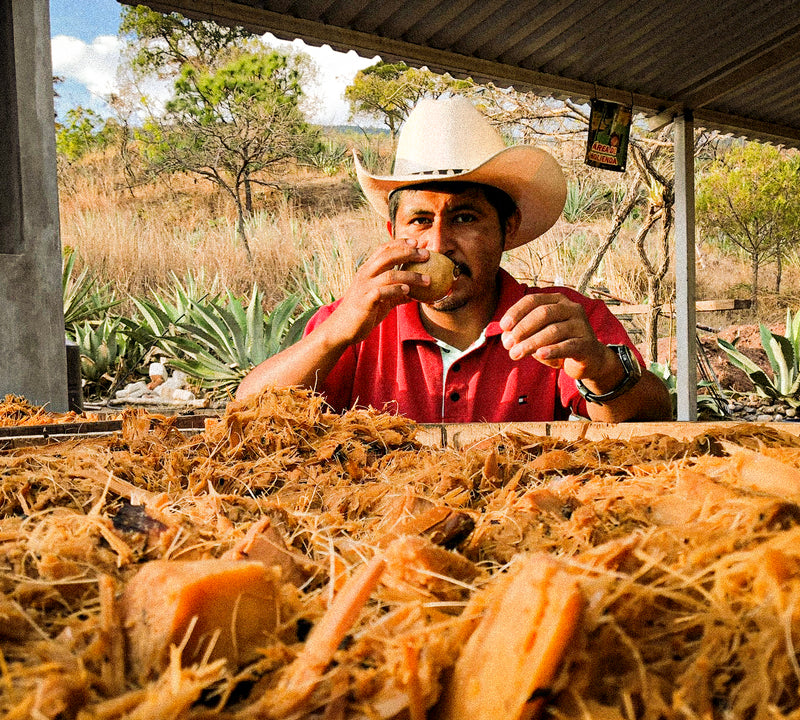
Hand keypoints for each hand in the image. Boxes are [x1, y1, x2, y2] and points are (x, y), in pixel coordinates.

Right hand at [326, 239, 432, 346]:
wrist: (343, 328)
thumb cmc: (364, 312)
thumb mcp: (382, 300)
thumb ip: (397, 293)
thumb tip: (418, 294)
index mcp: (368, 269)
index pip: (384, 249)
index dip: (401, 243)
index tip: (417, 242)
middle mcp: (365, 274)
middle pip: (388, 256)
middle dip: (409, 253)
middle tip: (427, 255)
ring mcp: (364, 287)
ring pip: (389, 275)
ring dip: (411, 276)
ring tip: (427, 280)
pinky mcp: (365, 301)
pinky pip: (382, 292)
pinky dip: (396, 290)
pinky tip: (408, 291)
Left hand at [499, 293, 616, 382]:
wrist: (589, 359)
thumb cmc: (558, 343)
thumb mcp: (539, 334)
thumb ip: (523, 332)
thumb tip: (506, 337)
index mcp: (557, 301)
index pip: (533, 300)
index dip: (516, 312)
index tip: (503, 327)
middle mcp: (571, 308)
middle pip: (543, 313)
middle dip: (522, 329)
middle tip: (508, 344)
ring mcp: (581, 325)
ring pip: (553, 331)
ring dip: (531, 343)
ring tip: (516, 354)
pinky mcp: (587, 344)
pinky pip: (568, 346)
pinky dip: (552, 350)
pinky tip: (539, 355)